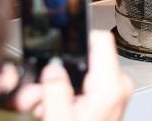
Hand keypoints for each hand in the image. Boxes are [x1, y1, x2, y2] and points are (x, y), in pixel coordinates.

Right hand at [13, 30, 132, 120]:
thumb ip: (53, 89)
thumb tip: (52, 67)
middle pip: (82, 61)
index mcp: (111, 86)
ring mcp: (113, 94)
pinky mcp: (106, 101)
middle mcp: (117, 86)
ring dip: (53, 90)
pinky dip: (62, 99)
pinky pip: (80, 89)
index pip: (100, 41)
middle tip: (33, 96)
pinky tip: (49, 112)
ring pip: (77, 76)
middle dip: (53, 76)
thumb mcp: (58, 118)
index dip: (76, 39)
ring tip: (38, 109)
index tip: (55, 47)